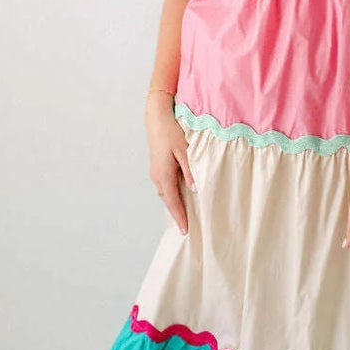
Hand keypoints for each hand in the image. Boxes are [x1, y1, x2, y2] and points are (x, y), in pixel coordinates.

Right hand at [146, 98, 194, 234]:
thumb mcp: (185, 150)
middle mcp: (157, 176)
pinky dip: (173, 194)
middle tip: (188, 227)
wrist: (157, 117)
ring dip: (175, 204)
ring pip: (166, 193)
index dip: (180, 217)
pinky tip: (182, 195)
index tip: (185, 231)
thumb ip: (190, 170)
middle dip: (177, 214)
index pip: (173, 202)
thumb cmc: (172, 131)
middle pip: (168, 200)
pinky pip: (166, 186)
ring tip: (186, 215)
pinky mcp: (158, 167)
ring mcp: (155, 172)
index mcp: (164, 174)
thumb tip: (194, 189)